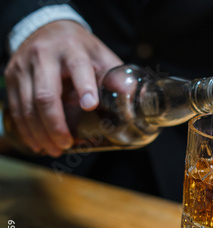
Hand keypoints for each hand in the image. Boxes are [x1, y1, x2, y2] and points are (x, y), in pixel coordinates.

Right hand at [4, 20, 121, 156]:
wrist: (49, 28)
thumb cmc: (81, 49)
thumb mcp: (102, 56)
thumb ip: (117, 77)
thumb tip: (136, 97)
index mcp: (73, 49)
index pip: (78, 67)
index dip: (84, 87)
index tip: (90, 106)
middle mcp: (44, 56)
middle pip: (46, 95)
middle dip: (56, 124)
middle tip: (66, 144)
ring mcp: (24, 66)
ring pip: (27, 105)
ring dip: (40, 133)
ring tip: (54, 149)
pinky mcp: (12, 77)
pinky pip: (15, 107)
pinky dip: (26, 129)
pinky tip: (37, 142)